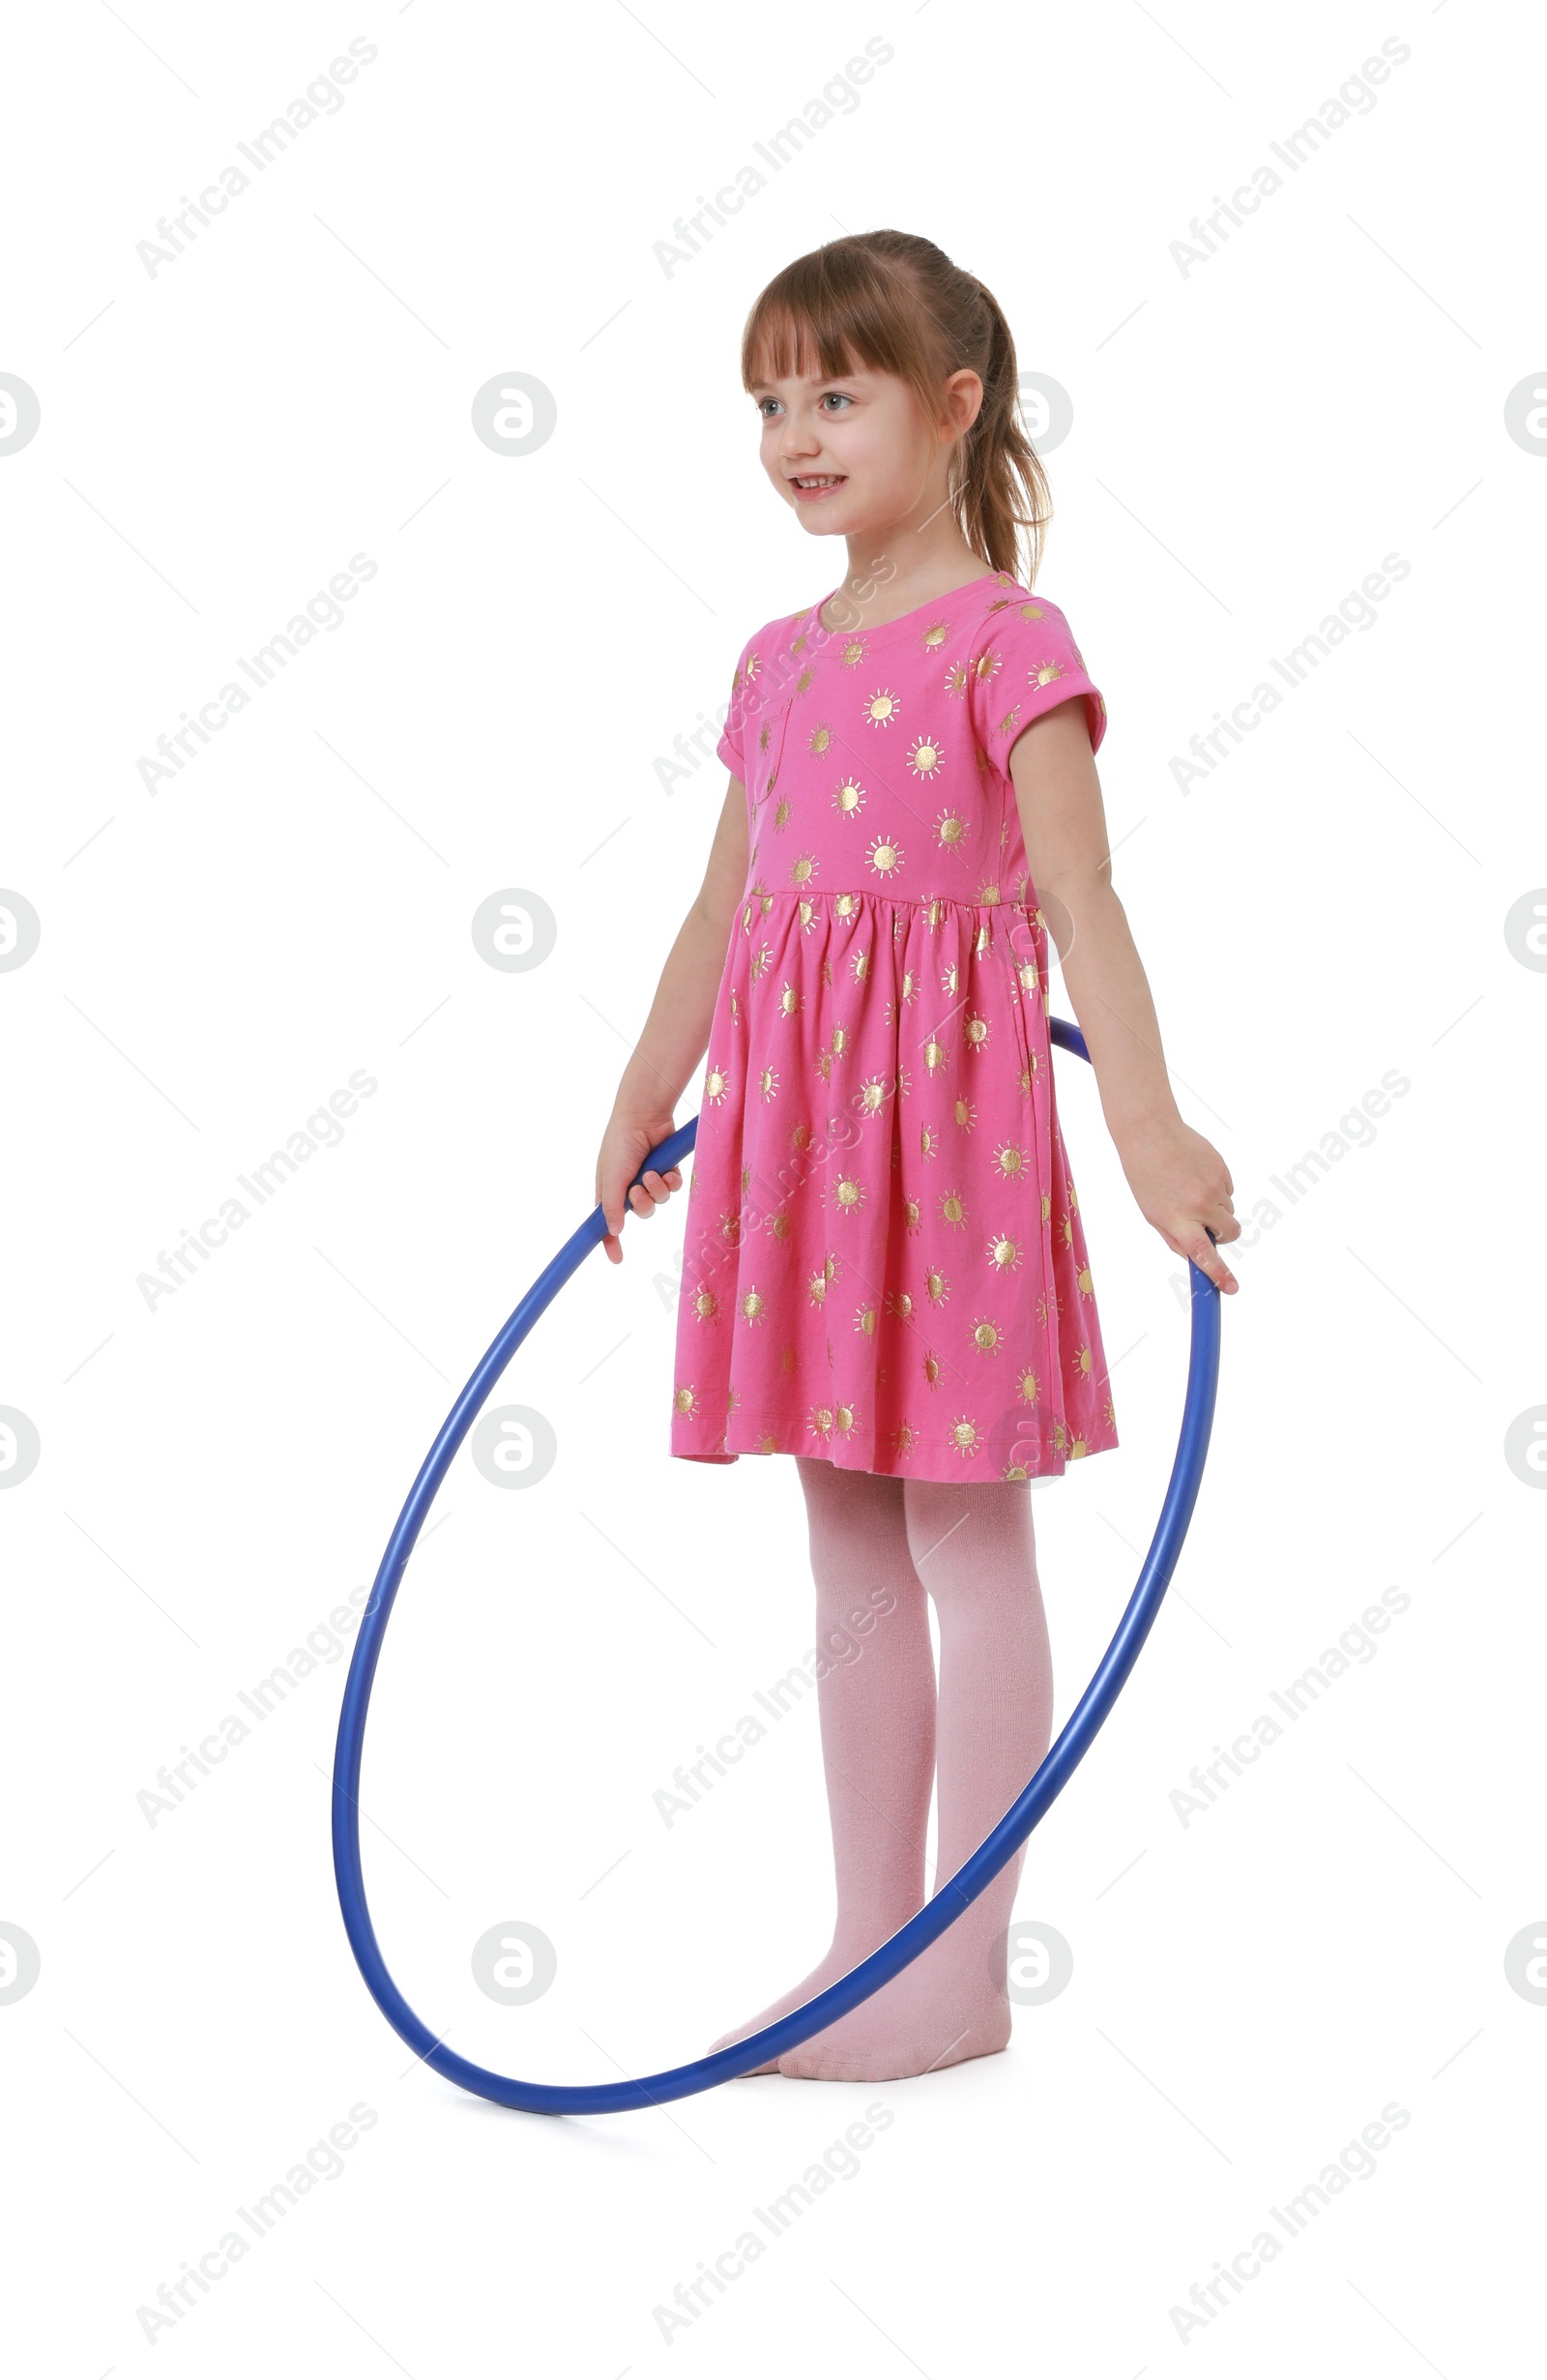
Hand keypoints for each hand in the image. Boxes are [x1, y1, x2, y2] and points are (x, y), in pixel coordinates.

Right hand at [595, 1111, 683, 1264]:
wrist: (645, 1115)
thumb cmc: (621, 1143)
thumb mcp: (611, 1177)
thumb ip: (613, 1207)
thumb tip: (614, 1232)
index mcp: (609, 1188)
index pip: (607, 1221)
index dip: (610, 1241)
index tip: (617, 1259)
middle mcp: (629, 1185)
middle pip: (640, 1213)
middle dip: (643, 1205)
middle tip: (639, 1190)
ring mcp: (649, 1177)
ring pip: (659, 1201)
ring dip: (657, 1190)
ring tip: (653, 1173)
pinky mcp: (667, 1169)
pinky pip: (673, 1188)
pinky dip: (671, 1181)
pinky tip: (668, 1169)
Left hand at [1115, 1112, 1240, 1293]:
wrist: (1150, 1132)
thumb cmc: (1145, 1176)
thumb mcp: (1152, 1213)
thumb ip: (1176, 1237)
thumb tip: (1198, 1257)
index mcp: (1177, 1219)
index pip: (1203, 1254)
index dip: (1219, 1274)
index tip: (1232, 1289)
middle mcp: (1199, 1204)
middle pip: (1230, 1233)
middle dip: (1224, 1235)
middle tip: (1206, 1226)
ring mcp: (1214, 1186)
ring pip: (1229, 1211)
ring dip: (1216, 1209)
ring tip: (1189, 1189)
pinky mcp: (1222, 1170)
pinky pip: (1228, 1191)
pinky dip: (1216, 1189)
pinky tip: (1195, 1175)